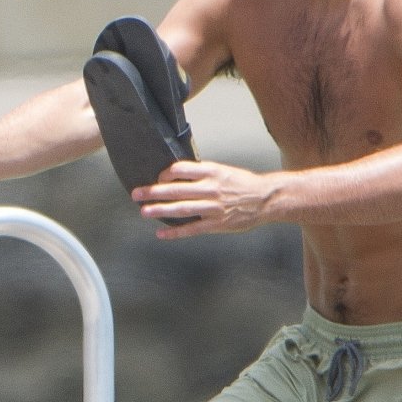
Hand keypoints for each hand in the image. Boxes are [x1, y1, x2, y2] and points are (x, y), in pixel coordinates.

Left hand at [132, 160, 275, 239]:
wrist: (265, 199)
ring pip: (181, 209)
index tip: (158, 178)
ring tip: (144, 211)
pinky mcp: (216, 224)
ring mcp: (213, 208)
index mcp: (212, 172)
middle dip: (154, 192)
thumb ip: (202, 173)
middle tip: (136, 193)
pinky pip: (192, 229)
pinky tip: (161, 233)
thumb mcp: (222, 170)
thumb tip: (176, 174)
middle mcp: (210, 189)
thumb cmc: (241, 183)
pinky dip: (175, 232)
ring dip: (160, 210)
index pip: (182, 169)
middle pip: (177, 190)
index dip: (166, 173)